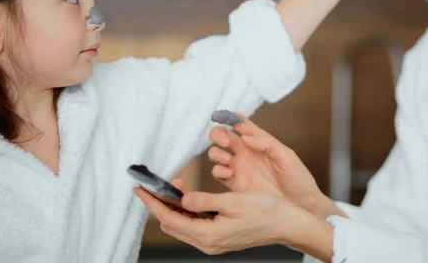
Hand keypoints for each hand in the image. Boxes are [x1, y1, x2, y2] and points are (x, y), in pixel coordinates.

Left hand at [134, 185, 332, 258]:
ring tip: (172, 188)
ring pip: (182, 226)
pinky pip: (194, 226)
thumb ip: (204, 200)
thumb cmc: (266, 211)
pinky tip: (189, 199)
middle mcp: (208, 242)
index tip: (140, 188)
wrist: (287, 224)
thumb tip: (181, 199)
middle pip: (172, 224)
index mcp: (209, 234)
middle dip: (160, 204)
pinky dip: (186, 212)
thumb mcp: (234, 201)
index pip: (170, 218)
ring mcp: (214, 242)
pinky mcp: (220, 238)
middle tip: (157, 184)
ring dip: (173, 207)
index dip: (153, 202)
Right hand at [208, 112, 341, 219]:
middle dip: (218, 134)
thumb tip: (245, 136)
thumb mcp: (287, 157)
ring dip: (216, 153)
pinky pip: (219, 174)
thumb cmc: (298, 179)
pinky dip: (218, 171)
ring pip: (217, 154)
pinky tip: (228, 174)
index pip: (241, 124)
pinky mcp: (236, 185)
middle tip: (226, 141)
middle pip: (223, 136)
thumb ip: (267, 144)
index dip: (229, 116)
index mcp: (260, 141)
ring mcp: (240, 168)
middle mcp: (247, 153)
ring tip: (227, 160)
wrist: (301, 206)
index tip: (221, 116)